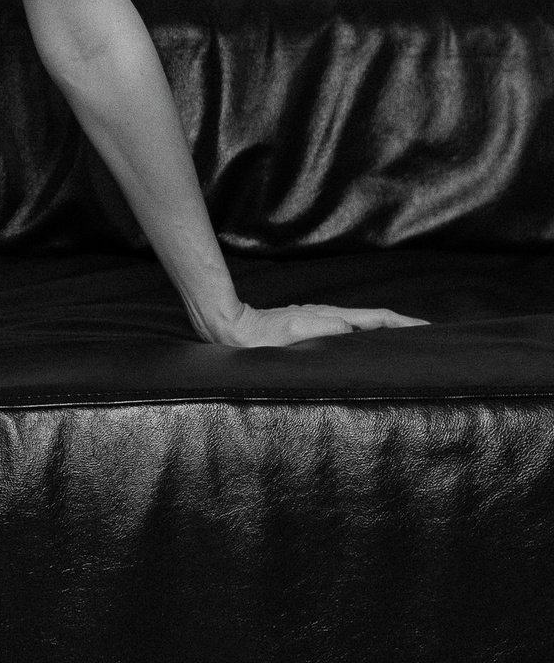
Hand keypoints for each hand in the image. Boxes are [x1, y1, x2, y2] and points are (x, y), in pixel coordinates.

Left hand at [209, 300, 427, 350]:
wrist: (234, 329)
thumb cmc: (261, 336)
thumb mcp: (294, 332)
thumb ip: (323, 328)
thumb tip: (351, 326)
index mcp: (330, 317)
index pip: (376, 317)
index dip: (403, 322)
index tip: (427, 328)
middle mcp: (329, 316)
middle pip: (374, 319)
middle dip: (402, 325)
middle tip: (427, 337)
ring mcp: (320, 321)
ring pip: (361, 325)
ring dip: (385, 331)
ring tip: (405, 342)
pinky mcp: (310, 328)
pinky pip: (347, 331)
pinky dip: (365, 335)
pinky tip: (366, 345)